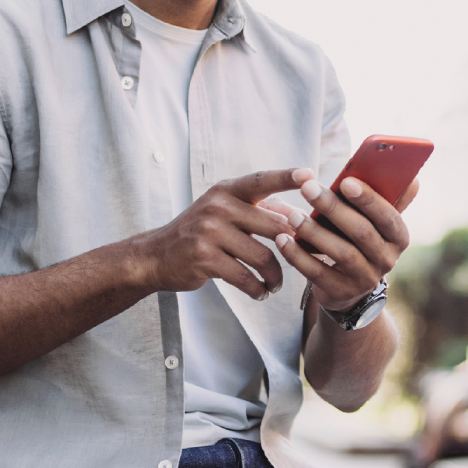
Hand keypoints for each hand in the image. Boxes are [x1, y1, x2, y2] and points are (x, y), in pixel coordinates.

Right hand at [138, 168, 309, 300]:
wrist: (156, 255)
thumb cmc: (201, 232)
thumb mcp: (225, 212)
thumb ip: (260, 211)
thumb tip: (301, 215)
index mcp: (227, 191)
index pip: (262, 181)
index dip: (287, 177)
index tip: (311, 175)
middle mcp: (219, 206)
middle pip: (274, 226)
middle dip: (293, 247)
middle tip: (301, 260)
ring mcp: (210, 231)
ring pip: (263, 257)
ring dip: (275, 276)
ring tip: (275, 284)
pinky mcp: (204, 258)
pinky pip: (245, 277)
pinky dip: (257, 289)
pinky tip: (259, 292)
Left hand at [272, 175, 418, 311]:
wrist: (349, 285)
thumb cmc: (360, 239)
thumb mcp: (376, 222)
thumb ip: (390, 198)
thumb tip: (412, 177)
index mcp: (398, 237)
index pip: (389, 217)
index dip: (368, 200)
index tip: (345, 181)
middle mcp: (387, 260)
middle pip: (361, 232)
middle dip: (333, 208)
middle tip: (308, 188)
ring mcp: (365, 279)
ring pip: (341, 253)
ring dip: (314, 232)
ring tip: (292, 216)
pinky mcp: (340, 292)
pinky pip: (317, 273)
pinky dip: (298, 256)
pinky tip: (282, 240)